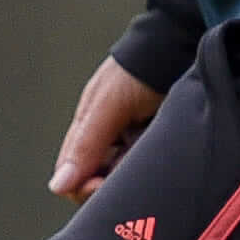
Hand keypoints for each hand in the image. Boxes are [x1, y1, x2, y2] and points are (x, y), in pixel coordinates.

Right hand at [51, 58, 165, 201]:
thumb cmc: (140, 72)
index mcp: (86, 131)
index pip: (73, 179)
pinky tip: (163, 149)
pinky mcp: (156, 147)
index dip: (85, 189)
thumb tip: (57, 186)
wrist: (182, 49)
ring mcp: (133, 145)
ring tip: (152, 143)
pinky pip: (148, 171)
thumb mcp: (109, 106)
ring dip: (137, 172)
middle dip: (114, 183)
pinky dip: (155, 167)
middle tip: (133, 161)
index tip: (103, 184)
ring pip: (126, 180)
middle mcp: (108, 142)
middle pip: (100, 183)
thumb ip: (86, 144)